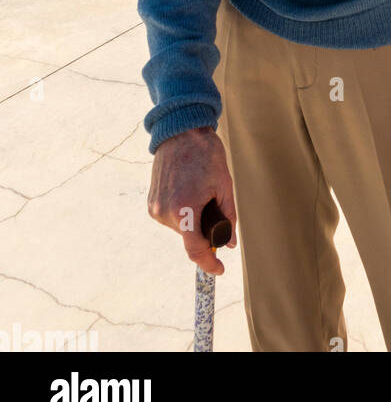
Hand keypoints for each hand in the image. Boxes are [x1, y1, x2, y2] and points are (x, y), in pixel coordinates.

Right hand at [147, 127, 236, 273]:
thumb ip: (228, 217)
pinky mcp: (151, 204)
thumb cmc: (205, 155)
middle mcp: (165, 212)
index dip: (209, 263)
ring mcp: (155, 209)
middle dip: (205, 228)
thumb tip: (228, 243)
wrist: (180, 132)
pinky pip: (172, 218)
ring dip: (194, 219)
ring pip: (181, 228)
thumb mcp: (224, 184)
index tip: (219, 269)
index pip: (195, 249)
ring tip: (199, 190)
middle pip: (190, 237)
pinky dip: (184, 213)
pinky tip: (189, 191)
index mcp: (184, 209)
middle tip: (213, 200)